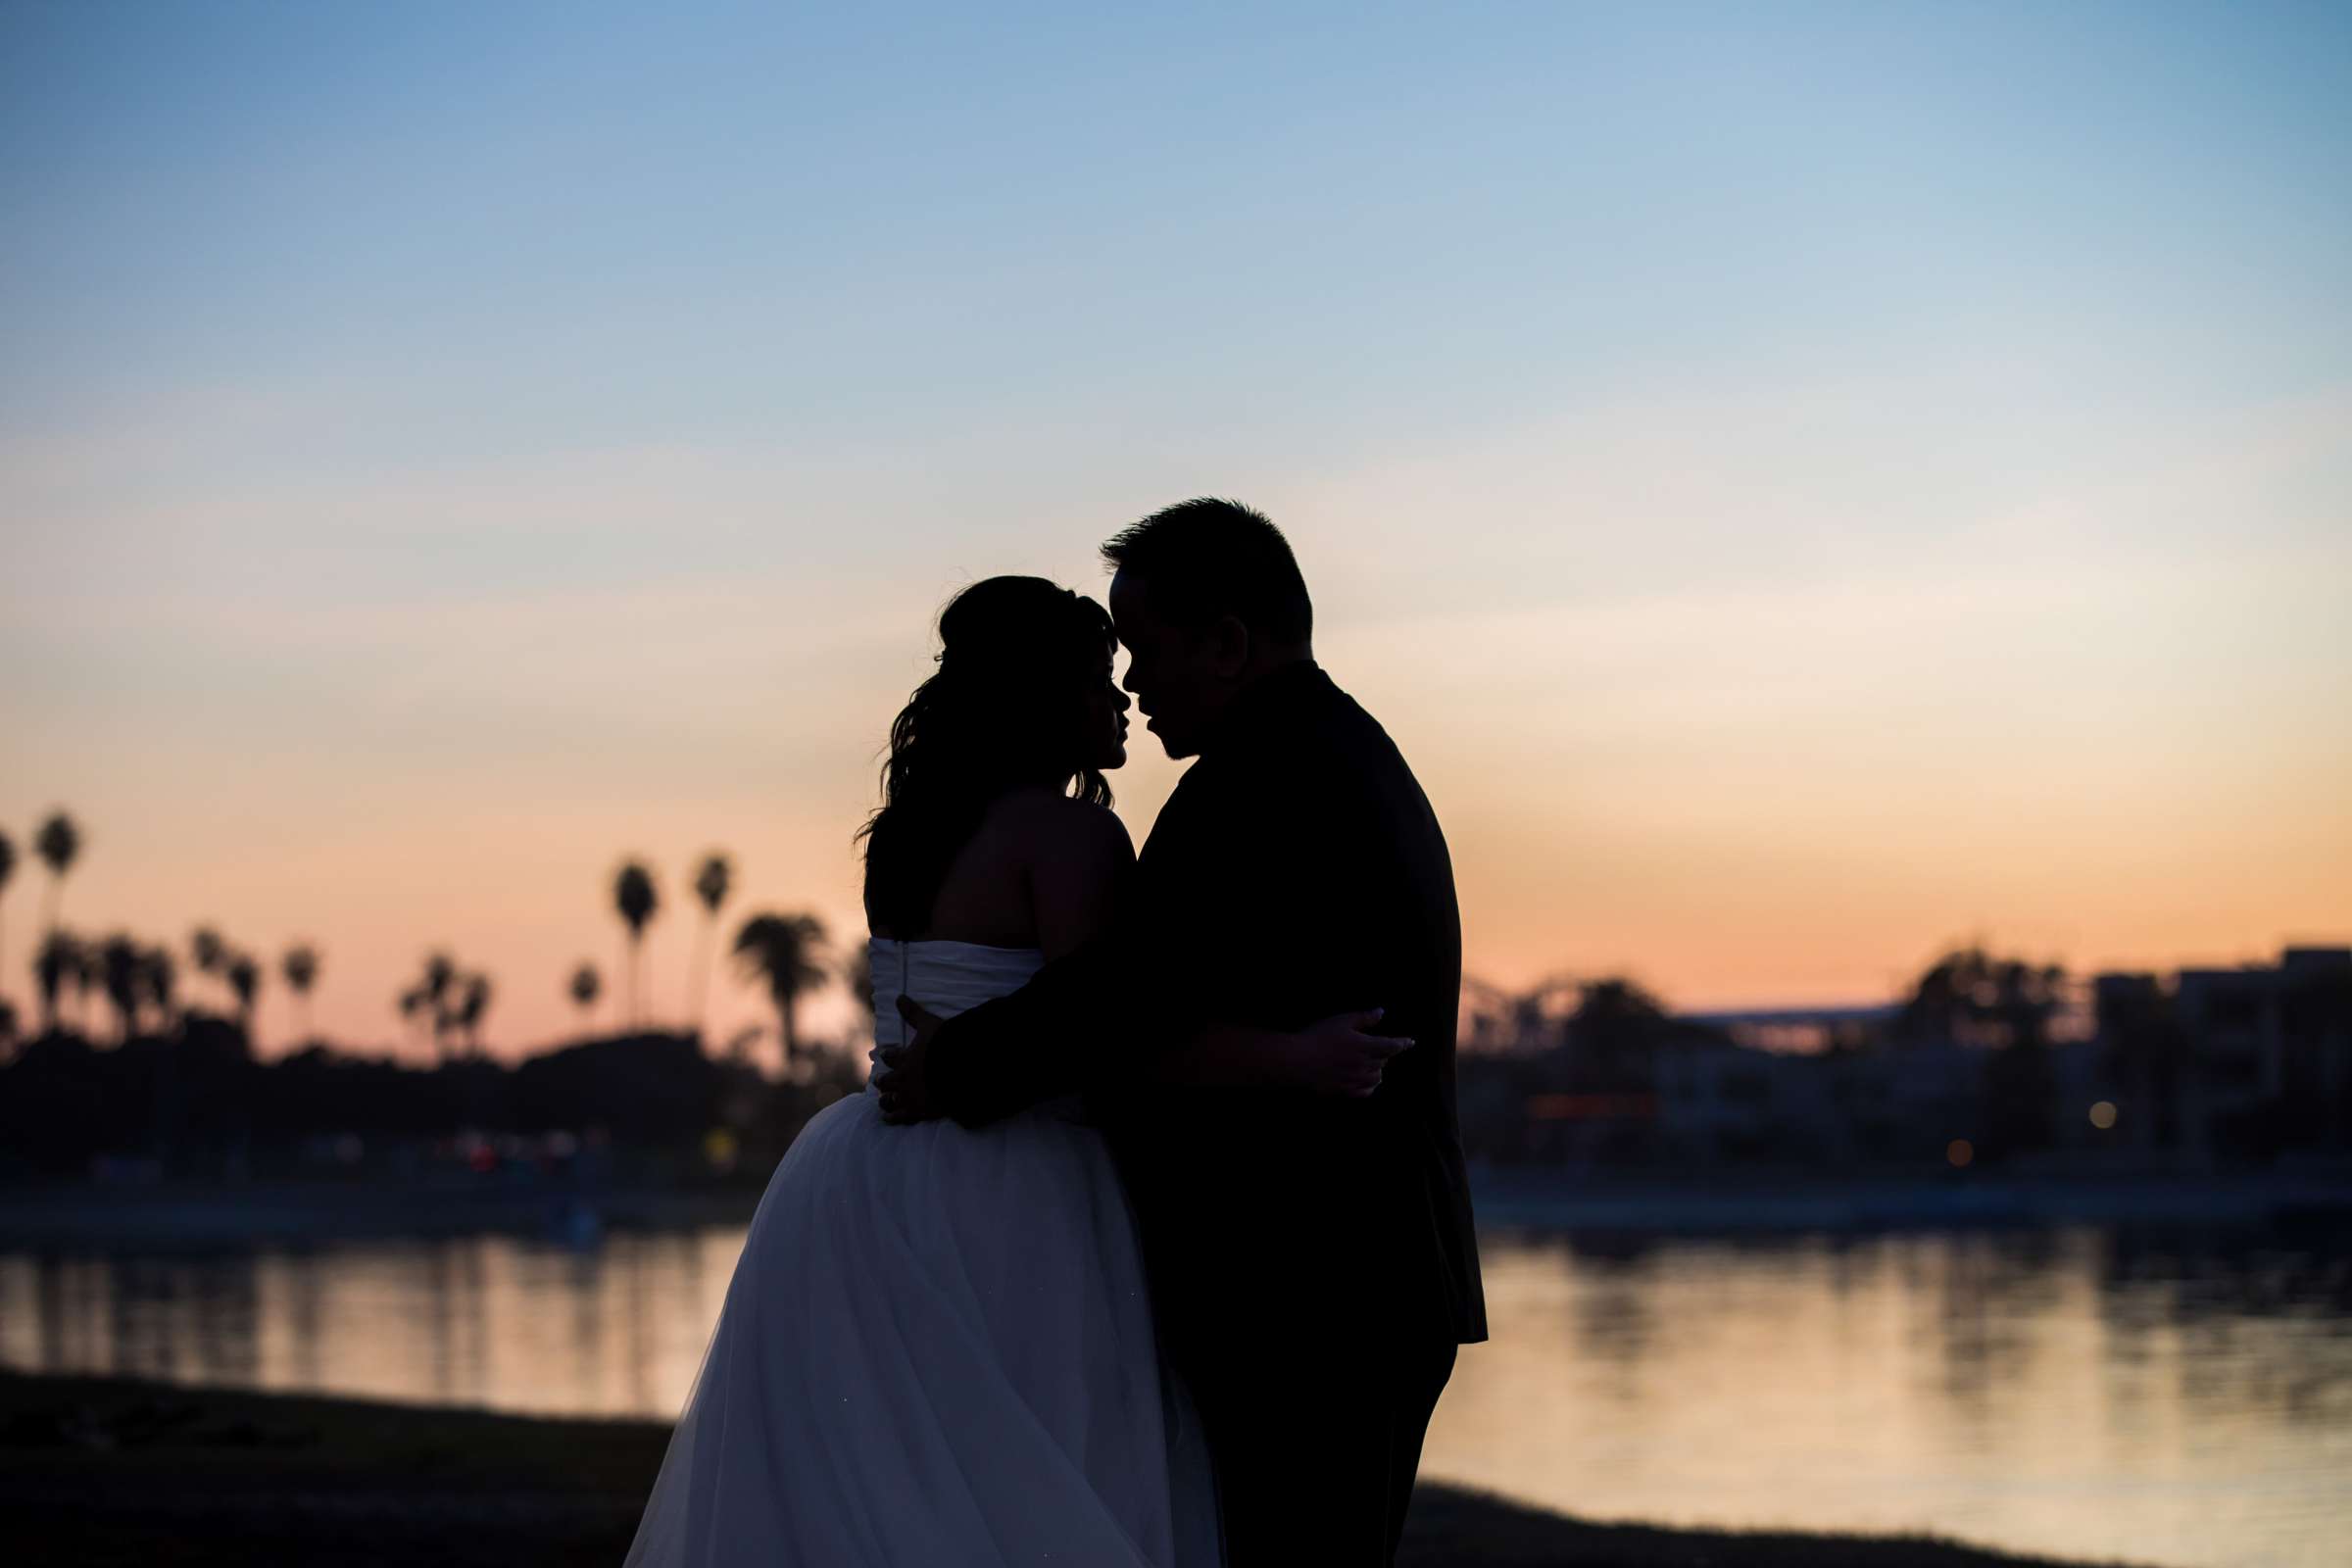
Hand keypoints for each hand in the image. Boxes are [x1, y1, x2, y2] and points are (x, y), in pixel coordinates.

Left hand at [874, 996, 945, 1123]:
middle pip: (887, 1080)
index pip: (892, 1056)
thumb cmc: (945, 1046)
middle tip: (879, 1080)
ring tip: (882, 1100)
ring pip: (890, 1100)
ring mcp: (910, 1097)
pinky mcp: (919, 1111)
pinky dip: (894, 1118)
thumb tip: (898, 996)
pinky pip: (902, 1117)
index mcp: (906, 1057)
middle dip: (883, 1079)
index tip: (884, 1054)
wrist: (961, 1073)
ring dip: (885, 1099)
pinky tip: (888, 1119)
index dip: (888, 1055)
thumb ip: (914, 1013)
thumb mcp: (930, 1025)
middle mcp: (903, 1078)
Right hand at [1279, 1008, 1410, 1096]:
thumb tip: (1381, 1012)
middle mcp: (1364, 1065)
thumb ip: (1364, 1018)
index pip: (1392, 1046)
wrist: (1297, 1061)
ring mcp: (1354, 1080)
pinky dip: (1370, 1086)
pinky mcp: (1344, 1090)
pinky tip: (1368, 1083)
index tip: (1410, 1042)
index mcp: (1366, 1046)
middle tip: (1384, 1048)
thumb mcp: (1342, 1021)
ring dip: (1379, 1070)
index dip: (1403, 1043)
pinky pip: (1364, 1092)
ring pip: (1376, 1077)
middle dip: (1386, 1053)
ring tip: (1377, 1065)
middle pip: (1384, 1061)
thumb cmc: (1319, 1036)